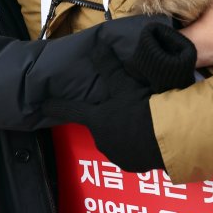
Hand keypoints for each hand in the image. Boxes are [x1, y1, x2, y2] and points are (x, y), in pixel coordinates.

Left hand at [42, 41, 163, 172]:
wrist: (169, 138)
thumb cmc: (143, 108)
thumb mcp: (125, 85)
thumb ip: (109, 68)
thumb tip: (96, 47)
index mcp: (96, 120)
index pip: (70, 111)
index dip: (55, 107)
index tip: (42, 106)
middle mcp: (101, 140)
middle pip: (97, 126)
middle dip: (105, 118)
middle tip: (119, 109)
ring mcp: (116, 155)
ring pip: (114, 140)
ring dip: (121, 133)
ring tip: (138, 123)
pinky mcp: (133, 166)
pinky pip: (129, 153)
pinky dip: (134, 145)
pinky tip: (147, 137)